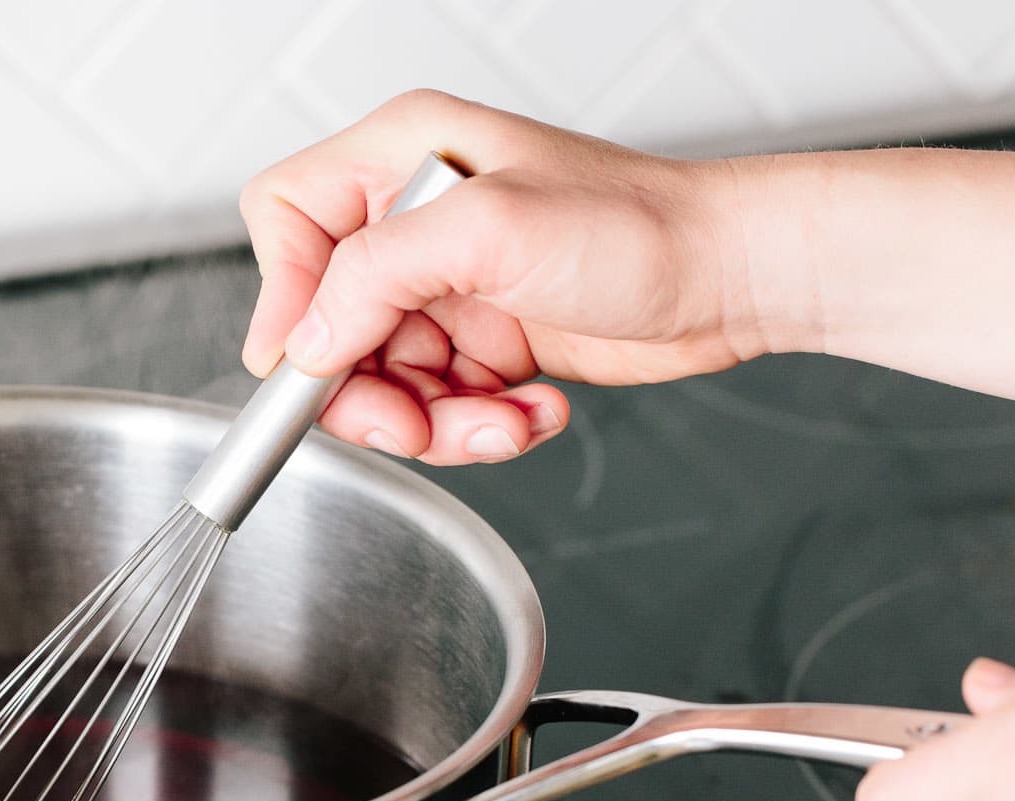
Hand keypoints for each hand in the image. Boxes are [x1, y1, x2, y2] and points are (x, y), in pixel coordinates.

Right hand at [239, 91, 764, 464]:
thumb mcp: (493, 231)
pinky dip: (477, 427)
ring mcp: (446, 285)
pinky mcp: (479, 339)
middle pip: (325, 325)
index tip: (309, 364)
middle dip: (368, 392)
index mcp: (400, 159)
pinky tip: (530, 409)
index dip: (283, 297)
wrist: (732, 279)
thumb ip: (377, 274)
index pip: (284, 219)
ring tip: (500, 420)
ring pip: (380, 382)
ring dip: (436, 423)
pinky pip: (436, 406)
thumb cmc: (642, 227)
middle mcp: (413, 220)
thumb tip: (303, 342)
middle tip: (412, 426)